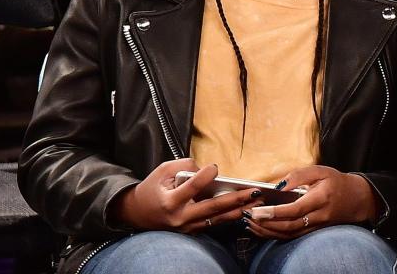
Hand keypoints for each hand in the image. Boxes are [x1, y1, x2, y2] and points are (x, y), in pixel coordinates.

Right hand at [111, 159, 260, 232]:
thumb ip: (185, 165)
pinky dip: (230, 216)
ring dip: (240, 210)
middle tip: (254, 191)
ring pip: (217, 219)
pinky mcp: (192, 231)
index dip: (204, 177)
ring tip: (257, 201)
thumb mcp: (163, 171)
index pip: (191, 188)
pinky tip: (246, 209)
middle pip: (212, 208)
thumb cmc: (153, 189)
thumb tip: (207, 170)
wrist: (138, 213)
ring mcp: (187, 227)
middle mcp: (180, 217)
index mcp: (170, 201)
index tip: (214, 167)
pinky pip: (214, 224)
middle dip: (236, 199)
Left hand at [245, 166, 377, 239]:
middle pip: (289, 226)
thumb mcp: (321, 170)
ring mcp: (316, 226)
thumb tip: (279, 186)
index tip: (257, 210)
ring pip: (289, 234)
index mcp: (321, 198)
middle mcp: (319, 216)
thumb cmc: (337, 182)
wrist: (357, 199)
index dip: (275, 212)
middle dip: (266, 223)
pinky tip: (263, 228)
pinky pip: (292, 236)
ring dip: (268, 231)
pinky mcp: (313, 231)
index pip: (295, 209)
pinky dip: (275, 234)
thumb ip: (300, 175)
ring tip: (250, 223)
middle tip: (248, 216)